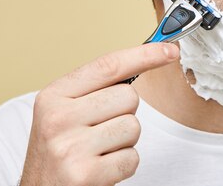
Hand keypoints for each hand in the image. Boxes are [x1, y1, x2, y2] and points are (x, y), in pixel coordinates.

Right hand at [19, 42, 178, 185]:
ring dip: (125, 142)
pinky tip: (101, 169)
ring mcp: (70, 148)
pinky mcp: (85, 175)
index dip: (144, 55)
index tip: (169, 50)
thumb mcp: (64, 112)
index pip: (108, 66)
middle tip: (100, 131)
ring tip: (99, 151)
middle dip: (125, 113)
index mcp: (53, 96)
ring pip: (134, 126)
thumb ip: (97, 87)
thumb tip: (148, 56)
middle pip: (128, 97)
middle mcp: (58, 119)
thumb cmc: (58, 151)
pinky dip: (123, 165)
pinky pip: (132, 158)